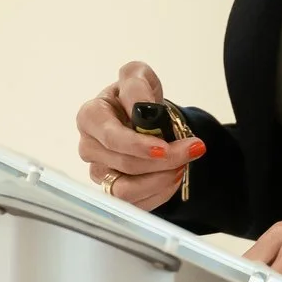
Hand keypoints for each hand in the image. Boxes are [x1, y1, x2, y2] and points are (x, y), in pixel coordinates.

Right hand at [75, 60, 206, 212]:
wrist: (142, 117)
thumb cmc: (136, 96)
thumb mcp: (137, 77)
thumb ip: (136, 85)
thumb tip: (141, 106)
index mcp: (90, 117)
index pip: (111, 138)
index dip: (138, 146)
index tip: (164, 147)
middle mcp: (89, 147)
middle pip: (124, 165)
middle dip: (163, 161)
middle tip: (192, 149)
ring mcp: (99, 172)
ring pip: (126, 191)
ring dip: (161, 180)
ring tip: (182, 165)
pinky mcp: (112, 192)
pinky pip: (135, 204)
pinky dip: (160, 192)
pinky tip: (173, 176)